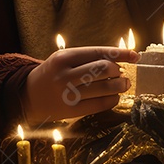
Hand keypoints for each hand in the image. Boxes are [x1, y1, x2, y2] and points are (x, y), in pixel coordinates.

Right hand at [21, 47, 137, 124]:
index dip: (120, 53)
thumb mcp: (64, 59)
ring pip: (104, 87)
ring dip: (120, 85)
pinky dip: (112, 99)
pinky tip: (114, 96)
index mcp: (64, 57)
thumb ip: (88, 58)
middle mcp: (65, 74)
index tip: (135, 55)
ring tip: (122, 84)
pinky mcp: (70, 111)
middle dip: (119, 71)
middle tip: (123, 74)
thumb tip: (120, 60)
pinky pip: (100, 105)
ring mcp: (67, 94)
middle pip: (103, 69)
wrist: (27, 96)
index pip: (99, 52)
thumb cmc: (52, 74)